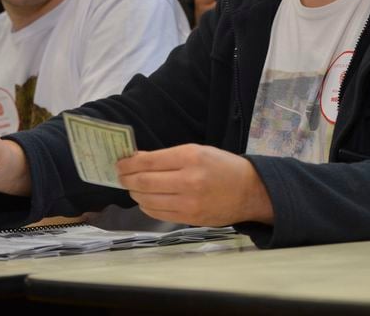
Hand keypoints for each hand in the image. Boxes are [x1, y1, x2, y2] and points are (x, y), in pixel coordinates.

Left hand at [117, 144, 272, 226]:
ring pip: (148, 200)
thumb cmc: (222, 166)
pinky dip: (146, 206)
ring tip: (132, 187)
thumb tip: (137, 159)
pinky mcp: (189, 219)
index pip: (148, 162)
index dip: (128, 163)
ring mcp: (188, 203)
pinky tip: (146, 199)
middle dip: (126, 178)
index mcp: (190, 158)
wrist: (249, 192)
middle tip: (120, 175)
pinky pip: (158, 214)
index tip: (119, 163)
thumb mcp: (197, 151)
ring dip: (134, 193)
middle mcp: (188, 181)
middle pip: (144, 182)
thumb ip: (167, 157)